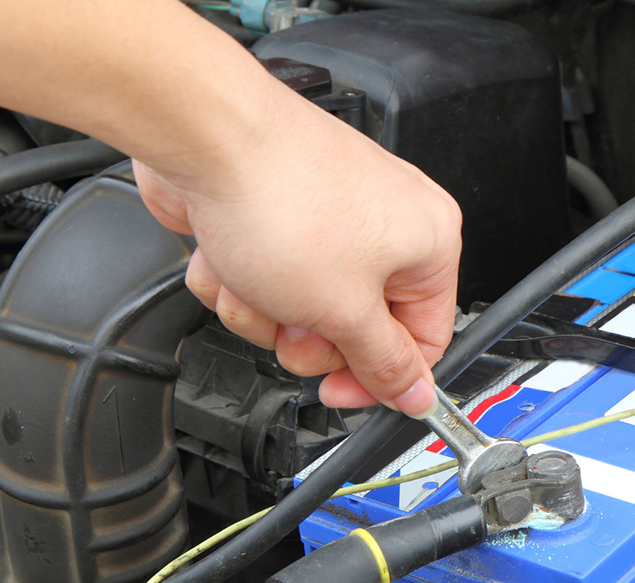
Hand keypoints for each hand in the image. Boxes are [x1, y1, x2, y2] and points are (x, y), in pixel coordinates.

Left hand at [133, 84, 460, 416]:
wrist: (205, 137)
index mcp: (429, 243)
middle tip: (291, 320)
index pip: (422, 341)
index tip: (338, 392)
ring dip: (263, 310)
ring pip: (300, 311)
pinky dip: (238, 276)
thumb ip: (384, 362)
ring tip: (251, 278)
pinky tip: (228, 253)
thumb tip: (418, 394)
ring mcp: (331, 217)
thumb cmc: (281, 199)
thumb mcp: (344, 311)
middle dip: (306, 336)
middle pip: (356, 330)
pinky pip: (265, 278)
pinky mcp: (281, 213)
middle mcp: (388, 224)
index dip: (378, 378)